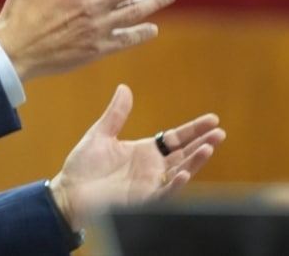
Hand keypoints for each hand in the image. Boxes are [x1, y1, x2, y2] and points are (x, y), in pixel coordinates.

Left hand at [48, 84, 224, 228]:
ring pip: (179, 172)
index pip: (176, 139)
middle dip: (202, 144)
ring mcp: (149, 184)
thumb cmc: (84, 166)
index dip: (194, 130)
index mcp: (145, 152)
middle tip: (220, 133)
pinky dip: (174, 185)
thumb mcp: (100, 134)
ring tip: (208, 148)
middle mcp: (152, 168)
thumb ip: (116, 114)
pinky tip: (184, 174)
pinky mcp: (141, 199)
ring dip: (195, 162)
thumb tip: (124, 88)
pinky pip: (163, 193)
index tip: (212, 120)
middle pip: (184, 154)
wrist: (68, 190)